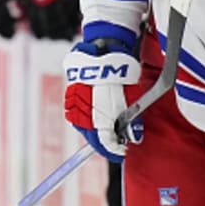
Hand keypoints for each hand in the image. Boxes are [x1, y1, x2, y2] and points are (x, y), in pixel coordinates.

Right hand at [62, 38, 143, 160]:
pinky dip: (88, 119)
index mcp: (99, 120)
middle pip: (93, 138)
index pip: (105, 144)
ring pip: (84, 127)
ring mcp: (74, 106)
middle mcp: (83, 116)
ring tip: (109, 130)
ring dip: (95, 131)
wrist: (104, 52)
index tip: (123, 153)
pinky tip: (97, 116)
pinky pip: (78, 115)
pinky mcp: (70, 97)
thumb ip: (132, 121)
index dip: (115, 151)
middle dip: (105, 142)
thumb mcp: (131, 100)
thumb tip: (134, 138)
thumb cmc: (120, 76)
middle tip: (118, 144)